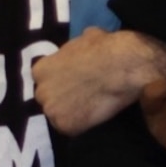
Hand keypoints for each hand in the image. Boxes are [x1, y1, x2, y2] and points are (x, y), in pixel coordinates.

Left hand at [34, 27, 165, 135]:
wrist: (125, 68)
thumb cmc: (107, 48)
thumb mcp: (87, 37)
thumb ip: (76, 46)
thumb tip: (85, 40)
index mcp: (40, 69)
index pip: (45, 80)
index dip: (60, 82)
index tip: (74, 82)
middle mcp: (40, 91)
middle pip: (48, 99)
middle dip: (62, 98)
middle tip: (82, 95)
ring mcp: (51, 111)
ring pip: (59, 115)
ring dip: (71, 112)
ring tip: (91, 105)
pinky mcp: (65, 126)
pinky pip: (71, 129)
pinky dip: (82, 124)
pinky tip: (95, 115)